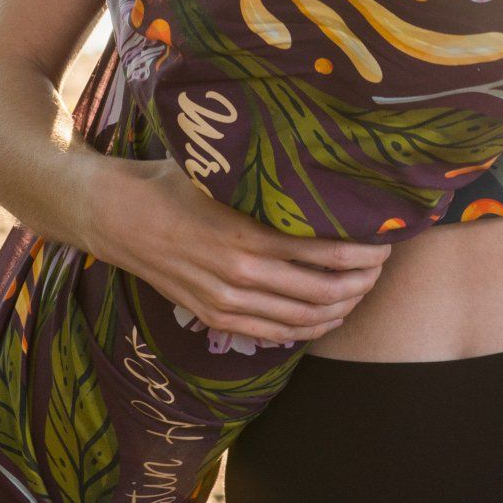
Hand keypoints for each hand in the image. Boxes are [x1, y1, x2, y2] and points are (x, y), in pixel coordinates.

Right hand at [89, 157, 393, 347]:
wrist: (117, 217)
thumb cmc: (172, 184)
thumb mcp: (222, 174)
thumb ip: (268, 183)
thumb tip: (320, 168)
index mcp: (248, 235)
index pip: (328, 253)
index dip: (365, 252)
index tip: (386, 242)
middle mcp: (241, 275)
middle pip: (325, 290)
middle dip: (363, 281)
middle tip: (381, 267)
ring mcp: (228, 302)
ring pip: (304, 318)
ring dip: (342, 307)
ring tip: (362, 290)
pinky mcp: (216, 317)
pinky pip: (275, 334)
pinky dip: (308, 328)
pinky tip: (328, 316)